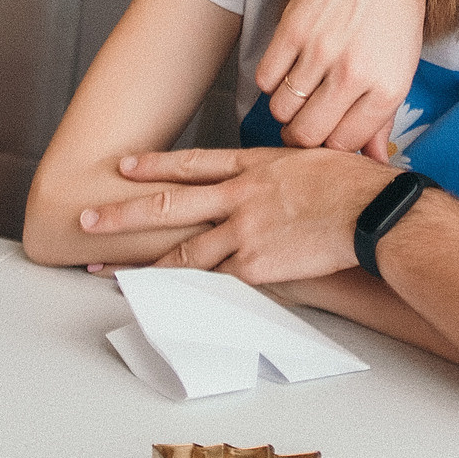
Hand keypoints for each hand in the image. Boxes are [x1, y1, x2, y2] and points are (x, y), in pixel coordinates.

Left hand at [83, 146, 399, 283]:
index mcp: (254, 165)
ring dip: (139, 262)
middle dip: (120, 213)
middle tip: (85, 219)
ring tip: (105, 270)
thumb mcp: (315, 158)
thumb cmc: (357, 184)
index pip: (191, 163)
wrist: (373, 211)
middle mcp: (239, 196)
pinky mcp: (256, 266)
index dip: (154, 165)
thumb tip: (281, 171)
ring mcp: (243, 232)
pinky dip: (184, 292)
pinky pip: (212, 281)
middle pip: (167, 204)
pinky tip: (160, 300)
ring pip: (180, 250)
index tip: (123, 168)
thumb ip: (285, 167)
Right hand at [254, 0, 424, 156]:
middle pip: (307, 135)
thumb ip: (384, 117)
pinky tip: (287, 69)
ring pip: (281, 111)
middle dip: (302, 136)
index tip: (328, 135)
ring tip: (299, 93)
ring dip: (286, 109)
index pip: (343, 145)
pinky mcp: (291, 31)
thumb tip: (374, 160)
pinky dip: (271, 81)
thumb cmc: (395, 8)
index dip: (331, 146)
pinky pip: (265, 80)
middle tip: (306, 122)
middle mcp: (353, 75)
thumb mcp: (403, 65)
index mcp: (387, 88)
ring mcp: (319, 52)